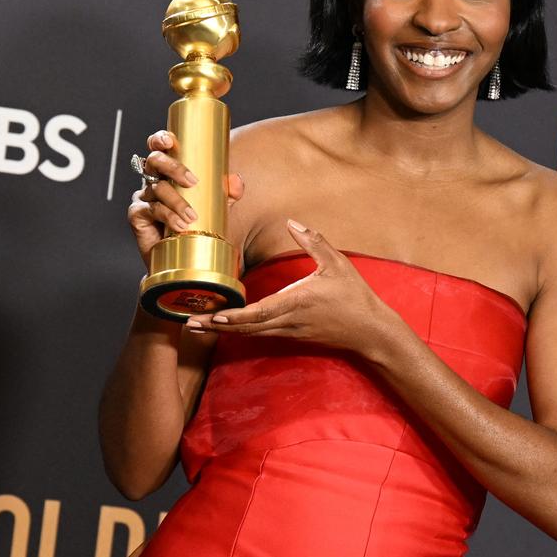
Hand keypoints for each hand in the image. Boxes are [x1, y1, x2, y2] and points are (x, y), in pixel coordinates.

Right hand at [127, 130, 244, 265]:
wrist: (186, 258)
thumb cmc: (198, 227)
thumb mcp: (218, 208)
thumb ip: (228, 194)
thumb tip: (236, 181)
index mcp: (168, 173)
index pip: (160, 149)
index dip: (160, 140)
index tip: (169, 140)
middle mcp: (153, 181)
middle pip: (154, 162)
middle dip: (173, 167)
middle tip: (193, 181)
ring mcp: (143, 198)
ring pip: (157, 189)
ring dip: (176, 201)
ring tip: (192, 216)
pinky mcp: (137, 216)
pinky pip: (152, 210)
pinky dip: (167, 216)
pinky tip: (179, 226)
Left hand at [186, 220, 397, 357]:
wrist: (370, 331)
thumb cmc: (355, 296)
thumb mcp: (337, 263)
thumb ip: (313, 241)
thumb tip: (292, 222)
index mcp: (297, 302)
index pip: (259, 312)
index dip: (234, 316)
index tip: (212, 316)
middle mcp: (288, 320)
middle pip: (246, 328)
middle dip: (215, 327)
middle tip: (187, 324)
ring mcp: (288, 331)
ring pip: (250, 334)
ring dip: (223, 331)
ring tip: (196, 327)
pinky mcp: (291, 334)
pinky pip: (260, 334)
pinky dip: (239, 331)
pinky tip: (224, 326)